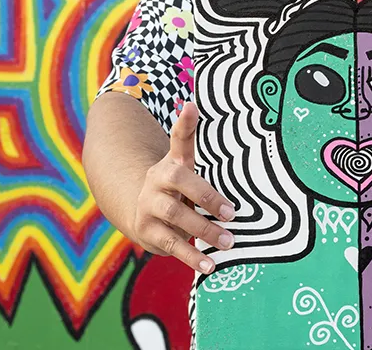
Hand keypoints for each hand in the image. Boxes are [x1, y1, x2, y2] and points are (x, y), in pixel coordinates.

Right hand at [133, 102, 235, 273]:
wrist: (139, 210)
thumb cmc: (176, 185)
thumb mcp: (184, 164)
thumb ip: (191, 140)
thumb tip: (192, 104)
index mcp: (171, 162)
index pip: (178, 140)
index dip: (185, 123)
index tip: (191, 105)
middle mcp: (157, 181)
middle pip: (179, 182)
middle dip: (206, 197)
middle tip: (232, 213)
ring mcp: (148, 206)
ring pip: (175, 217)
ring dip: (203, 231)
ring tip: (229, 242)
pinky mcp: (147, 232)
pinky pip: (171, 245)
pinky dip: (191, 256)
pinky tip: (209, 266)